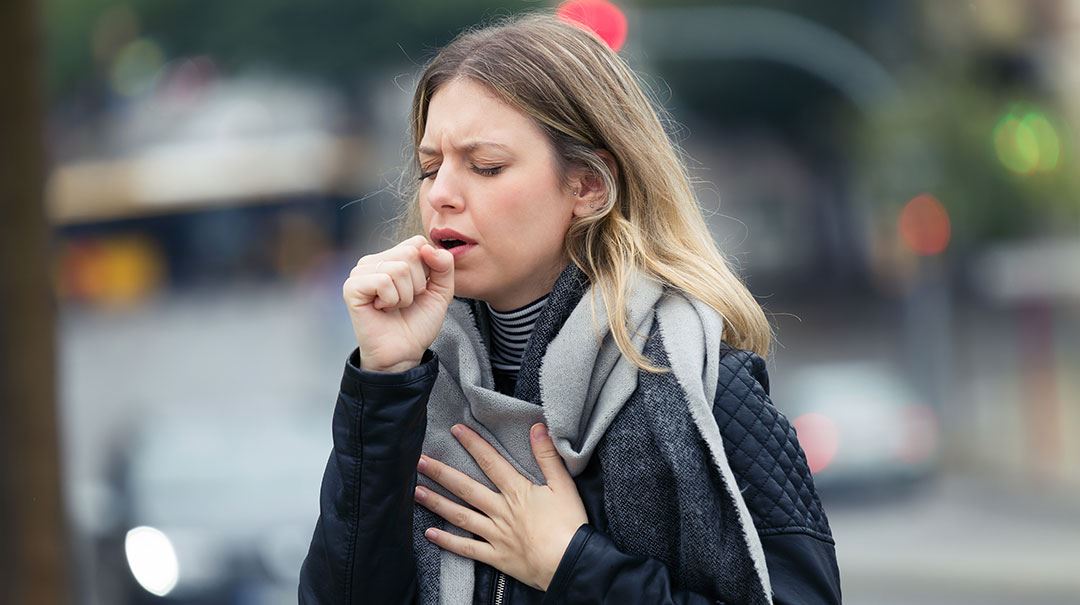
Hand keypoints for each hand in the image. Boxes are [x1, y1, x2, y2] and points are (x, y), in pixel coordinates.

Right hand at [342, 235, 454, 372]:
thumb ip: (444, 265)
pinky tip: (382, 309)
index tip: (420, 290)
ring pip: (399, 268)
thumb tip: (428, 247)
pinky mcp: (352, 287)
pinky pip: (383, 281)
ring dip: (405, 295)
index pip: (418, 242)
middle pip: (410, 253)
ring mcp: (360, 272)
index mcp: (393, 257)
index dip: (428, 269)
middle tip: (405, 301)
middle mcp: (374, 260)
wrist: (403, 352)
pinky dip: (391, 299)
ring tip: (394, 306)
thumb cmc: (418, 322)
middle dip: (418, 284)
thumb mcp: (441, 291)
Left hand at [414, 423, 587, 591]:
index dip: (473, 444)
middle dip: (441, 473)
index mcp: (517, 492)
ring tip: (416, 491)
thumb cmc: (570, 525)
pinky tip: (430, 533)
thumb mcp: (564, 485)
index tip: (456, 430)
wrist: (571, 564)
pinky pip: (467, 548)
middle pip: (466, 488)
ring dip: (437, 502)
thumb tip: (537, 427)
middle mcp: (501, 511)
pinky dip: (447, 541)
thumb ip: (547, 456)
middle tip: (419, 461)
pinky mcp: (496, 556)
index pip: (490, 462)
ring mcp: (495, 534)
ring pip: (460, 516)